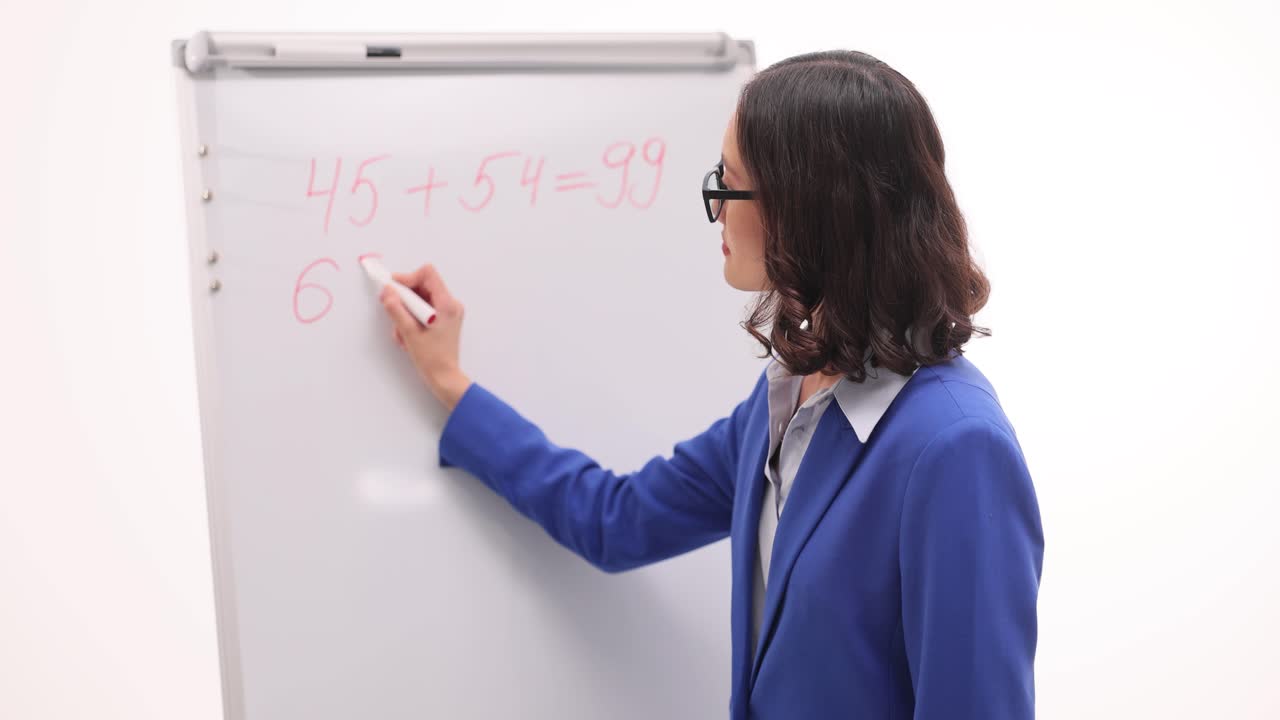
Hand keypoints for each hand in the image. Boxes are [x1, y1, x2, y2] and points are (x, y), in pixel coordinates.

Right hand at [378, 263, 471, 410]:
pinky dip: (411, 318)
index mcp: (447, 304)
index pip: (427, 274)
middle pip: (422, 285)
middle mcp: (450, 304)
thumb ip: (396, 309)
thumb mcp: (409, 332)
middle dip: (404, 298)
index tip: (393, 288)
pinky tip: (407, 335)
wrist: (444, 377)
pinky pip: (423, 309)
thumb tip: (387, 290)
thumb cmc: (431, 358)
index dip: (407, 277)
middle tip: (390, 309)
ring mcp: (448, 312)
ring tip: (402, 332)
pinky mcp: (443, 319)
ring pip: (420, 298)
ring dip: (405, 311)